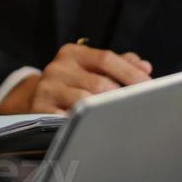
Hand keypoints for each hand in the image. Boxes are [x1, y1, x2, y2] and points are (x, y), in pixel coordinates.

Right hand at [0, 44, 152, 114]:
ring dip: (106, 112)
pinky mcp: (39, 111)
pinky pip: (69, 119)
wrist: (31, 102)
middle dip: (123, 97)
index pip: (106, 58)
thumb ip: (119, 64)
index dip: (131, 72)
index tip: (151, 85)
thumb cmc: (71, 85)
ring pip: (86, 102)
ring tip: (123, 119)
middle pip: (100, 83)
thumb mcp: (89, 69)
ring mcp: (46, 89)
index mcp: (72, 53)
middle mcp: (56, 68)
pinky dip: (85, 124)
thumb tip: (145, 67)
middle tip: (142, 107)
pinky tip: (97, 128)